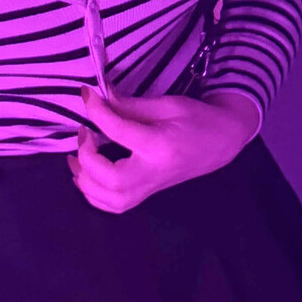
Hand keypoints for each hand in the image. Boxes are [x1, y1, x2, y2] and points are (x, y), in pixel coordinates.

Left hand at [67, 86, 259, 212]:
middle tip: (84, 133)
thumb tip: (100, 98)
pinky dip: (94, 194)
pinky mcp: (147, 194)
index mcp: (160, 146)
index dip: (97, 112)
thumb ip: (130, 106)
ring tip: (78, 157)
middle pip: (110, 179)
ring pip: (110, 199)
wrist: (223, 142)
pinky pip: (115, 205)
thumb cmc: (198, 119)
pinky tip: (87, 175)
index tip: (86, 95)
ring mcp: (150, 188)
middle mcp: (154, 172)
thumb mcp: (167, 104)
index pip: (118, 132)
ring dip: (86, 180)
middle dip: (86, 158)